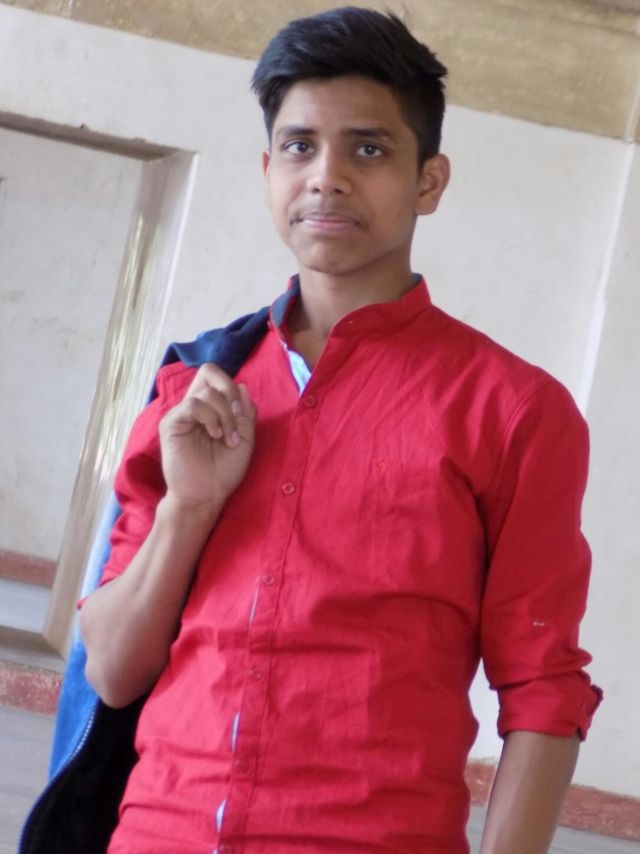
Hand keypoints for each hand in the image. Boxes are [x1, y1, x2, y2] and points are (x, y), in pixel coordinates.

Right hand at [158, 364, 256, 512]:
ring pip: (207, 392)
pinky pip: (192, 405)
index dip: (232, 387)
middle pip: (208, 371)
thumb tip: (242, 386)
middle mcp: (195, 407)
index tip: (241, 413)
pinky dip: (210, 418)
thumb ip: (246, 412)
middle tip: (236, 414)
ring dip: (225, 414)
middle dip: (228, 388)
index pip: (217, 378)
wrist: (208, 496)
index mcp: (211, 408)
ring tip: (227, 437)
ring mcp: (182, 414)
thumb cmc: (224, 472)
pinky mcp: (171, 424)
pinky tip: (215, 435)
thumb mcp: (246, 439)